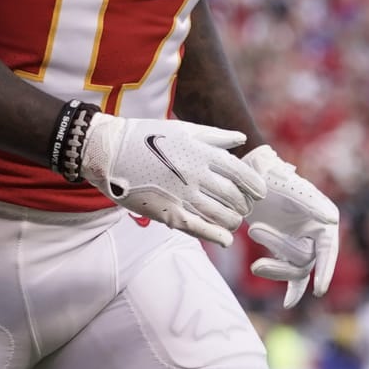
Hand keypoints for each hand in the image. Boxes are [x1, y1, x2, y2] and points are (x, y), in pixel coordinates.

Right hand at [80, 114, 266, 245]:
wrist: (109, 151)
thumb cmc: (146, 136)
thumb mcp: (182, 128)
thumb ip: (215, 136)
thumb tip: (242, 139)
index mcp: (200, 152)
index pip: (241, 173)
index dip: (255, 185)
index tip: (259, 192)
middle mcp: (195, 174)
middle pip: (234, 197)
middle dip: (244, 205)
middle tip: (244, 207)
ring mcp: (181, 195)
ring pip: (221, 215)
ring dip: (233, 221)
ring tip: (233, 221)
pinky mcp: (167, 212)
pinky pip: (199, 229)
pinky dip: (216, 236)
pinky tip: (225, 239)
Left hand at [242, 145, 338, 306]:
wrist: (244, 175)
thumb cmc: (265, 172)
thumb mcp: (282, 179)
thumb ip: (306, 199)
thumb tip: (332, 220)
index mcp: (322, 214)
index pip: (329, 247)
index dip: (326, 269)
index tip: (320, 289)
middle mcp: (315, 230)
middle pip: (306, 258)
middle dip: (280, 249)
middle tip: (254, 229)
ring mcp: (301, 241)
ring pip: (296, 269)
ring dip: (276, 268)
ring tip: (254, 262)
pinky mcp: (285, 249)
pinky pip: (293, 275)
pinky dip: (292, 289)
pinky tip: (287, 302)